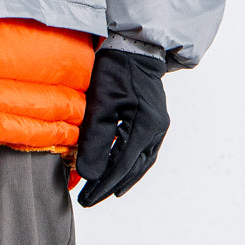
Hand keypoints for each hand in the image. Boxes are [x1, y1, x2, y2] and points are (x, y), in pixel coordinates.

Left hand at [76, 48, 168, 207]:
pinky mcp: (153, 118)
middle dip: (111, 185)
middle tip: (90, 198)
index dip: (103, 185)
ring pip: (140, 161)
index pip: (122, 166)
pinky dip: (129, 163)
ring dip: (122, 177)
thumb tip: (89, 174)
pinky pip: (143, 150)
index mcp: (145, 127)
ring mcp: (157, 124)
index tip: (86, 198)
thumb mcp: (101, 104)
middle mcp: (156, 129)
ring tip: (104, 189)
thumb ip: (96, 141)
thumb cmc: (114, 70)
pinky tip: (118, 167)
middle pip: (134, 168)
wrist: (133, 46)